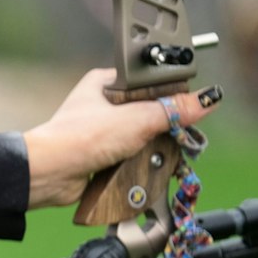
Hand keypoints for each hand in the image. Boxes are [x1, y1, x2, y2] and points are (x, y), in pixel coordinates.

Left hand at [22, 69, 221, 209]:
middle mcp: (104, 104)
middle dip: (165, 127)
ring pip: (144, 135)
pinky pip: (133, 154)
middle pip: (151, 111)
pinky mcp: (104, 153)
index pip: (152, 83)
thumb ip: (173, 111)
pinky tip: (146, 166)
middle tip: (179, 137)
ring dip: (154, 147)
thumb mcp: (136, 120)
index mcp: (107, 82)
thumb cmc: (80, 138)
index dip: (172, 96)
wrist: (51, 174)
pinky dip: (141, 162)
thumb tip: (206, 100)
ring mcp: (104, 130)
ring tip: (159, 154)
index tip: (189, 109)